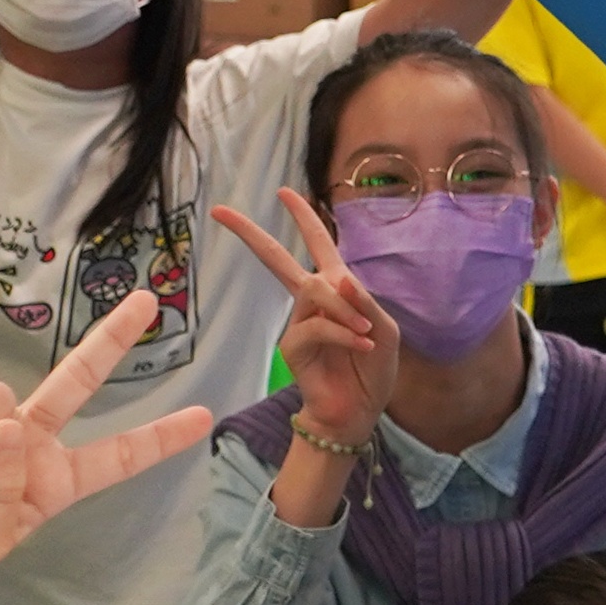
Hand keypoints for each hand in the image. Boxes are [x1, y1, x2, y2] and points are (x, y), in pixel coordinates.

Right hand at [0, 296, 218, 597]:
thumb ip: (6, 488)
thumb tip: (10, 424)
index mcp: (52, 483)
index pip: (116, 458)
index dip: (158, 439)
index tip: (204, 419)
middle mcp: (29, 442)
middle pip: (81, 381)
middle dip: (113, 338)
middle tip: (149, 301)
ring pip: (5, 399)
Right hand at [207, 192, 403, 443]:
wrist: (358, 412)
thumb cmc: (372, 370)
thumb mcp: (385, 330)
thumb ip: (366, 301)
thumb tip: (339, 279)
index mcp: (336, 290)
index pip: (317, 245)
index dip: (303, 217)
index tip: (283, 192)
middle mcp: (312, 301)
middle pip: (276, 260)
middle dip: (252, 234)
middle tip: (221, 212)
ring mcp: (298, 323)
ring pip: (314, 291)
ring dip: (344, 308)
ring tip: (366, 332)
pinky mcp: (291, 346)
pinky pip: (317, 325)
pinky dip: (343, 331)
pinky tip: (361, 344)